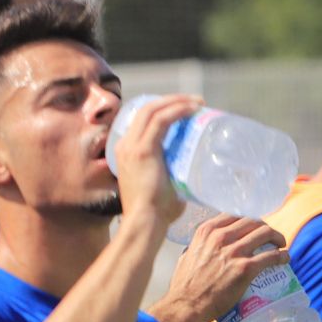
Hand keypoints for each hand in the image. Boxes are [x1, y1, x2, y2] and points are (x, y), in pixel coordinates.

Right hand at [112, 94, 199, 228]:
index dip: (163, 108)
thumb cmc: (156, 211)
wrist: (145, 222)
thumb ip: (172, 173)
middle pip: (146, 109)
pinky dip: (177, 110)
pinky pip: (160, 121)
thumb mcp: (161, 183)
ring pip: (153, 110)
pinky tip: (193, 108)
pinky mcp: (143, 151)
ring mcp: (131, 147)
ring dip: (177, 101)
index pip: (141, 119)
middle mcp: (124, 145)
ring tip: (198, 102)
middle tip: (195, 102)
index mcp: (125, 151)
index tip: (184, 109)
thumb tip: (193, 170)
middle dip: (172, 100)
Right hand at [166, 214, 290, 321]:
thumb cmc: (184, 284)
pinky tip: (284, 259)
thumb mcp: (186, 255)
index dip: (249, 221)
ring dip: (277, 239)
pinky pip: (273, 256)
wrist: (186, 305)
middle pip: (254, 221)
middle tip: (270, 238)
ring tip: (279, 246)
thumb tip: (207, 246)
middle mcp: (220, 237)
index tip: (254, 228)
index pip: (235, 214)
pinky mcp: (246, 268)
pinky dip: (282, 256)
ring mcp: (234, 252)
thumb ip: (199, 246)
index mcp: (206, 231)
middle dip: (265, 228)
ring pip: (266, 233)